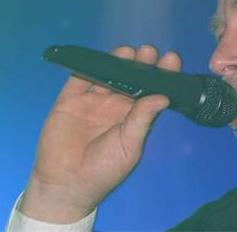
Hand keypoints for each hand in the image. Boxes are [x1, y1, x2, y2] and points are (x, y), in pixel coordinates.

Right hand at [19, 44, 179, 222]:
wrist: (65, 185)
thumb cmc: (103, 171)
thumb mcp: (128, 146)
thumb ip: (142, 120)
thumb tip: (163, 97)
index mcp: (133, 116)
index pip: (150, 90)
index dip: (161, 75)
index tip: (171, 59)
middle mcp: (115, 105)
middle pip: (131, 78)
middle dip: (141, 63)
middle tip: (149, 51)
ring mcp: (93, 100)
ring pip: (108, 73)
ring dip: (118, 60)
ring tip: (129, 51)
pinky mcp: (71, 99)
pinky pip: (80, 77)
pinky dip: (89, 65)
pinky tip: (101, 57)